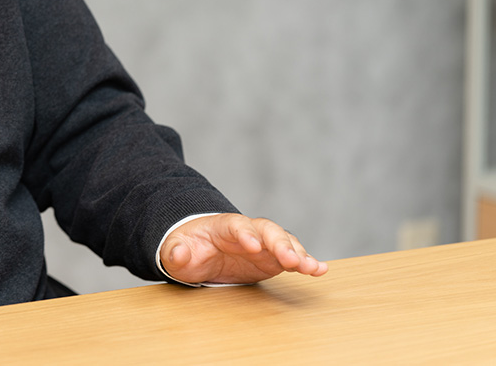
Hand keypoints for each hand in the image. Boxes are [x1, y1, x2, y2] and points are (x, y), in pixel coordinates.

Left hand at [160, 214, 328, 284]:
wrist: (198, 251)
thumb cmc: (187, 249)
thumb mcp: (175, 252)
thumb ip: (175, 252)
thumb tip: (178, 254)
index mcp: (222, 226)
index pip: (236, 225)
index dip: (245, 233)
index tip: (253, 246)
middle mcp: (247, 231)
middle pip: (267, 230)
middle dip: (279, 244)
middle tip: (291, 260)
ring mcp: (263, 244)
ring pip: (284, 242)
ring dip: (298, 253)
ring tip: (312, 268)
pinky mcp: (272, 259)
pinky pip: (292, 258)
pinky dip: (306, 262)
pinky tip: (320, 270)